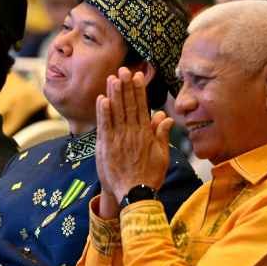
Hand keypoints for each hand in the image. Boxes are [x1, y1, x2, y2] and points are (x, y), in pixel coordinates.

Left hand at [95, 67, 173, 212]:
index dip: (138, 91)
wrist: (135, 196)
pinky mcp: (107, 146)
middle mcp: (133, 133)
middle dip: (125, 86)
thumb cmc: (149, 177)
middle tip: (123, 69)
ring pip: (116, 112)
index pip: (142, 107)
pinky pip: (105, 126)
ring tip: (112, 78)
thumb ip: (161, 135)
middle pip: (128, 105)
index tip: (136, 76)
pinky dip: (103, 113)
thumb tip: (165, 117)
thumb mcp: (162, 156)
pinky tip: (102, 99)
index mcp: (146, 134)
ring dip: (114, 94)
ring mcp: (119, 139)